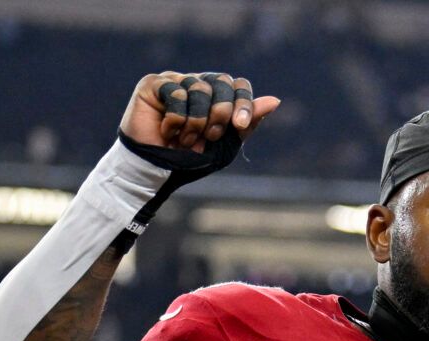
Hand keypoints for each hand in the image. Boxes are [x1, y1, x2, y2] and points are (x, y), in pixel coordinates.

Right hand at [121, 72, 279, 155]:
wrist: (156, 173)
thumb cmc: (190, 160)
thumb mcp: (226, 144)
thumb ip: (248, 121)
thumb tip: (275, 100)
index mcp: (215, 95)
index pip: (237, 84)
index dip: (243, 102)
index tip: (239, 126)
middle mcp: (196, 83)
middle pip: (221, 82)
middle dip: (220, 113)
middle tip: (210, 136)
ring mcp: (174, 80)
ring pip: (199, 88)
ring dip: (196, 123)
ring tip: (185, 141)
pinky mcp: (153, 84)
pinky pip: (175, 92)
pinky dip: (175, 120)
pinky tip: (166, 132)